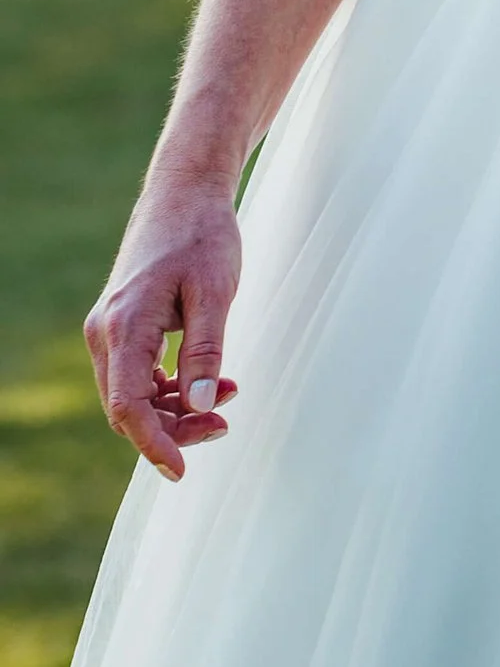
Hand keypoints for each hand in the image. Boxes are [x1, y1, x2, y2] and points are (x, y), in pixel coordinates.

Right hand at [85, 182, 242, 479]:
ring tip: (227, 397)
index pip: (127, 407)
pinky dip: (170, 388)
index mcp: (123, 327)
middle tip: (225, 424)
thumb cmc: (203, 236)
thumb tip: (200, 407)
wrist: (185, 194)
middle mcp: (105, 333)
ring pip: (132, 395)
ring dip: (175, 409)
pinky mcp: (123, 326)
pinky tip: (210, 381)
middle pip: (128, 408)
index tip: (181, 471)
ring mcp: (109, 330)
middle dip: (173, 428)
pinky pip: (138, 375)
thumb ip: (205, 351)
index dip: (154, 445)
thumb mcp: (215, 293)